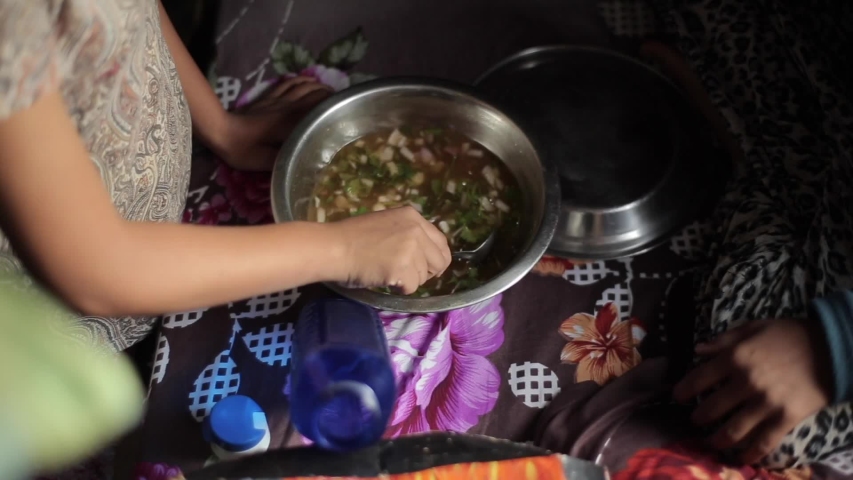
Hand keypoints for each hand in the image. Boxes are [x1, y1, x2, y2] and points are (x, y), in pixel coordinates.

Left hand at [218, 76, 332, 170]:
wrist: (221, 132)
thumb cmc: (244, 150)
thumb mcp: (267, 162)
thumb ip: (289, 159)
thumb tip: (310, 161)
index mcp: (291, 122)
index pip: (318, 110)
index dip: (333, 109)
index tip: (347, 112)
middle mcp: (289, 107)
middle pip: (315, 95)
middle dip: (331, 96)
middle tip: (342, 103)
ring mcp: (279, 100)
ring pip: (304, 87)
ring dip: (319, 86)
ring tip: (330, 91)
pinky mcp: (269, 98)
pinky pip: (288, 84)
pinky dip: (301, 80)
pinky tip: (308, 80)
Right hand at [327, 206, 451, 293]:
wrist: (334, 248)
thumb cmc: (352, 237)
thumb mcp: (386, 224)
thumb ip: (407, 233)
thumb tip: (424, 254)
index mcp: (413, 216)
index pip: (441, 241)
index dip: (436, 258)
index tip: (428, 268)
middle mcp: (416, 230)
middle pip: (440, 260)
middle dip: (427, 272)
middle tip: (409, 276)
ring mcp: (411, 248)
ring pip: (424, 276)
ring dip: (409, 280)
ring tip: (388, 272)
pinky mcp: (403, 268)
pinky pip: (412, 287)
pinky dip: (400, 288)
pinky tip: (385, 279)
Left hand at [674, 319, 832, 463]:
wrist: (832, 349)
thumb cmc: (789, 335)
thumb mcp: (753, 328)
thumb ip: (723, 340)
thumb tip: (697, 350)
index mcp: (735, 357)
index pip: (699, 378)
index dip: (684, 390)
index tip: (677, 397)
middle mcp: (746, 382)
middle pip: (712, 407)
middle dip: (698, 417)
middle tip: (695, 420)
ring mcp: (766, 403)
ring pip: (733, 430)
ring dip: (717, 439)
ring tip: (710, 441)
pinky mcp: (786, 418)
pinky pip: (763, 442)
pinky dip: (749, 455)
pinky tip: (740, 459)